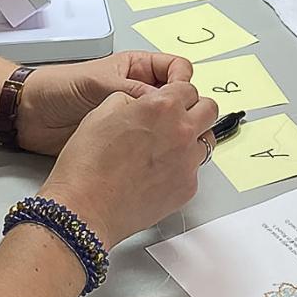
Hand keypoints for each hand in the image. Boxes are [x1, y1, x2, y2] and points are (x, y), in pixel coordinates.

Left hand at [17, 52, 194, 154]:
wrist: (31, 115)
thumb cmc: (59, 88)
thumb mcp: (99, 82)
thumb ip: (133, 89)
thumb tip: (165, 101)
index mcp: (137, 68)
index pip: (177, 69)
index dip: (182, 81)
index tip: (178, 97)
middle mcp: (140, 90)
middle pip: (178, 97)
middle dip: (182, 108)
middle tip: (178, 122)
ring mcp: (135, 116)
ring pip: (168, 122)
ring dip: (171, 130)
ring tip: (168, 139)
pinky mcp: (127, 138)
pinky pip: (152, 141)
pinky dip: (158, 146)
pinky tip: (155, 152)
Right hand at [39, 81, 218, 248]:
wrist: (86, 208)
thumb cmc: (87, 166)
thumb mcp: (100, 113)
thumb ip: (128, 100)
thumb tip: (137, 101)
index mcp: (162, 107)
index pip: (189, 88)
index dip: (178, 92)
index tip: (174, 98)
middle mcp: (181, 132)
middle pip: (210, 110)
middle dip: (196, 110)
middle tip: (181, 117)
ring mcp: (188, 162)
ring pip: (206, 141)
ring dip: (192, 139)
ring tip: (168, 147)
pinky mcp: (188, 188)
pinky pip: (195, 170)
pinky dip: (182, 167)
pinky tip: (159, 171)